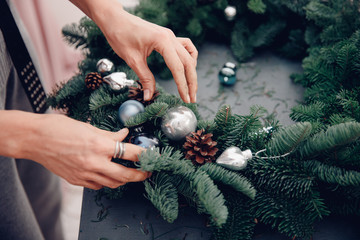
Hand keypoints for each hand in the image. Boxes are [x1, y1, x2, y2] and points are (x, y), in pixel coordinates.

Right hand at [19, 113, 148, 189]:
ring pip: (112, 184)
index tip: (151, 156)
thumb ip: (109, 134)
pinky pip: (97, 185)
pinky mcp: (76, 180)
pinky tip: (107, 174)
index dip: (144, 155)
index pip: (130, 153)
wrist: (34, 139)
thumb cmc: (58, 128)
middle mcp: (93, 163)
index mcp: (98, 146)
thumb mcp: (88, 127)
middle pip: (125, 176)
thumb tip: (124, 135)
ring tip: (129, 173)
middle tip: (147, 172)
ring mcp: (84, 174)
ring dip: (124, 180)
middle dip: (140, 175)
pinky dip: (106, 181)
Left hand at [70, 0, 197, 102]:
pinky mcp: (168, 36)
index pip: (178, 67)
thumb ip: (144, 78)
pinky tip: (186, 68)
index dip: (183, 85)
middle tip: (192, 99)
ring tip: (191, 86)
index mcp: (162, 41)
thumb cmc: (120, 35)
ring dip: (192, 71)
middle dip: (191, 82)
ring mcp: (170, 36)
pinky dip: (189, 58)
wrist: (114, 19)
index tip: (186, 99)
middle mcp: (170, 37)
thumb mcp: (132, 60)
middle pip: (188, 62)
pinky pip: (185, 47)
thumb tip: (149, 96)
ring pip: (189, 55)